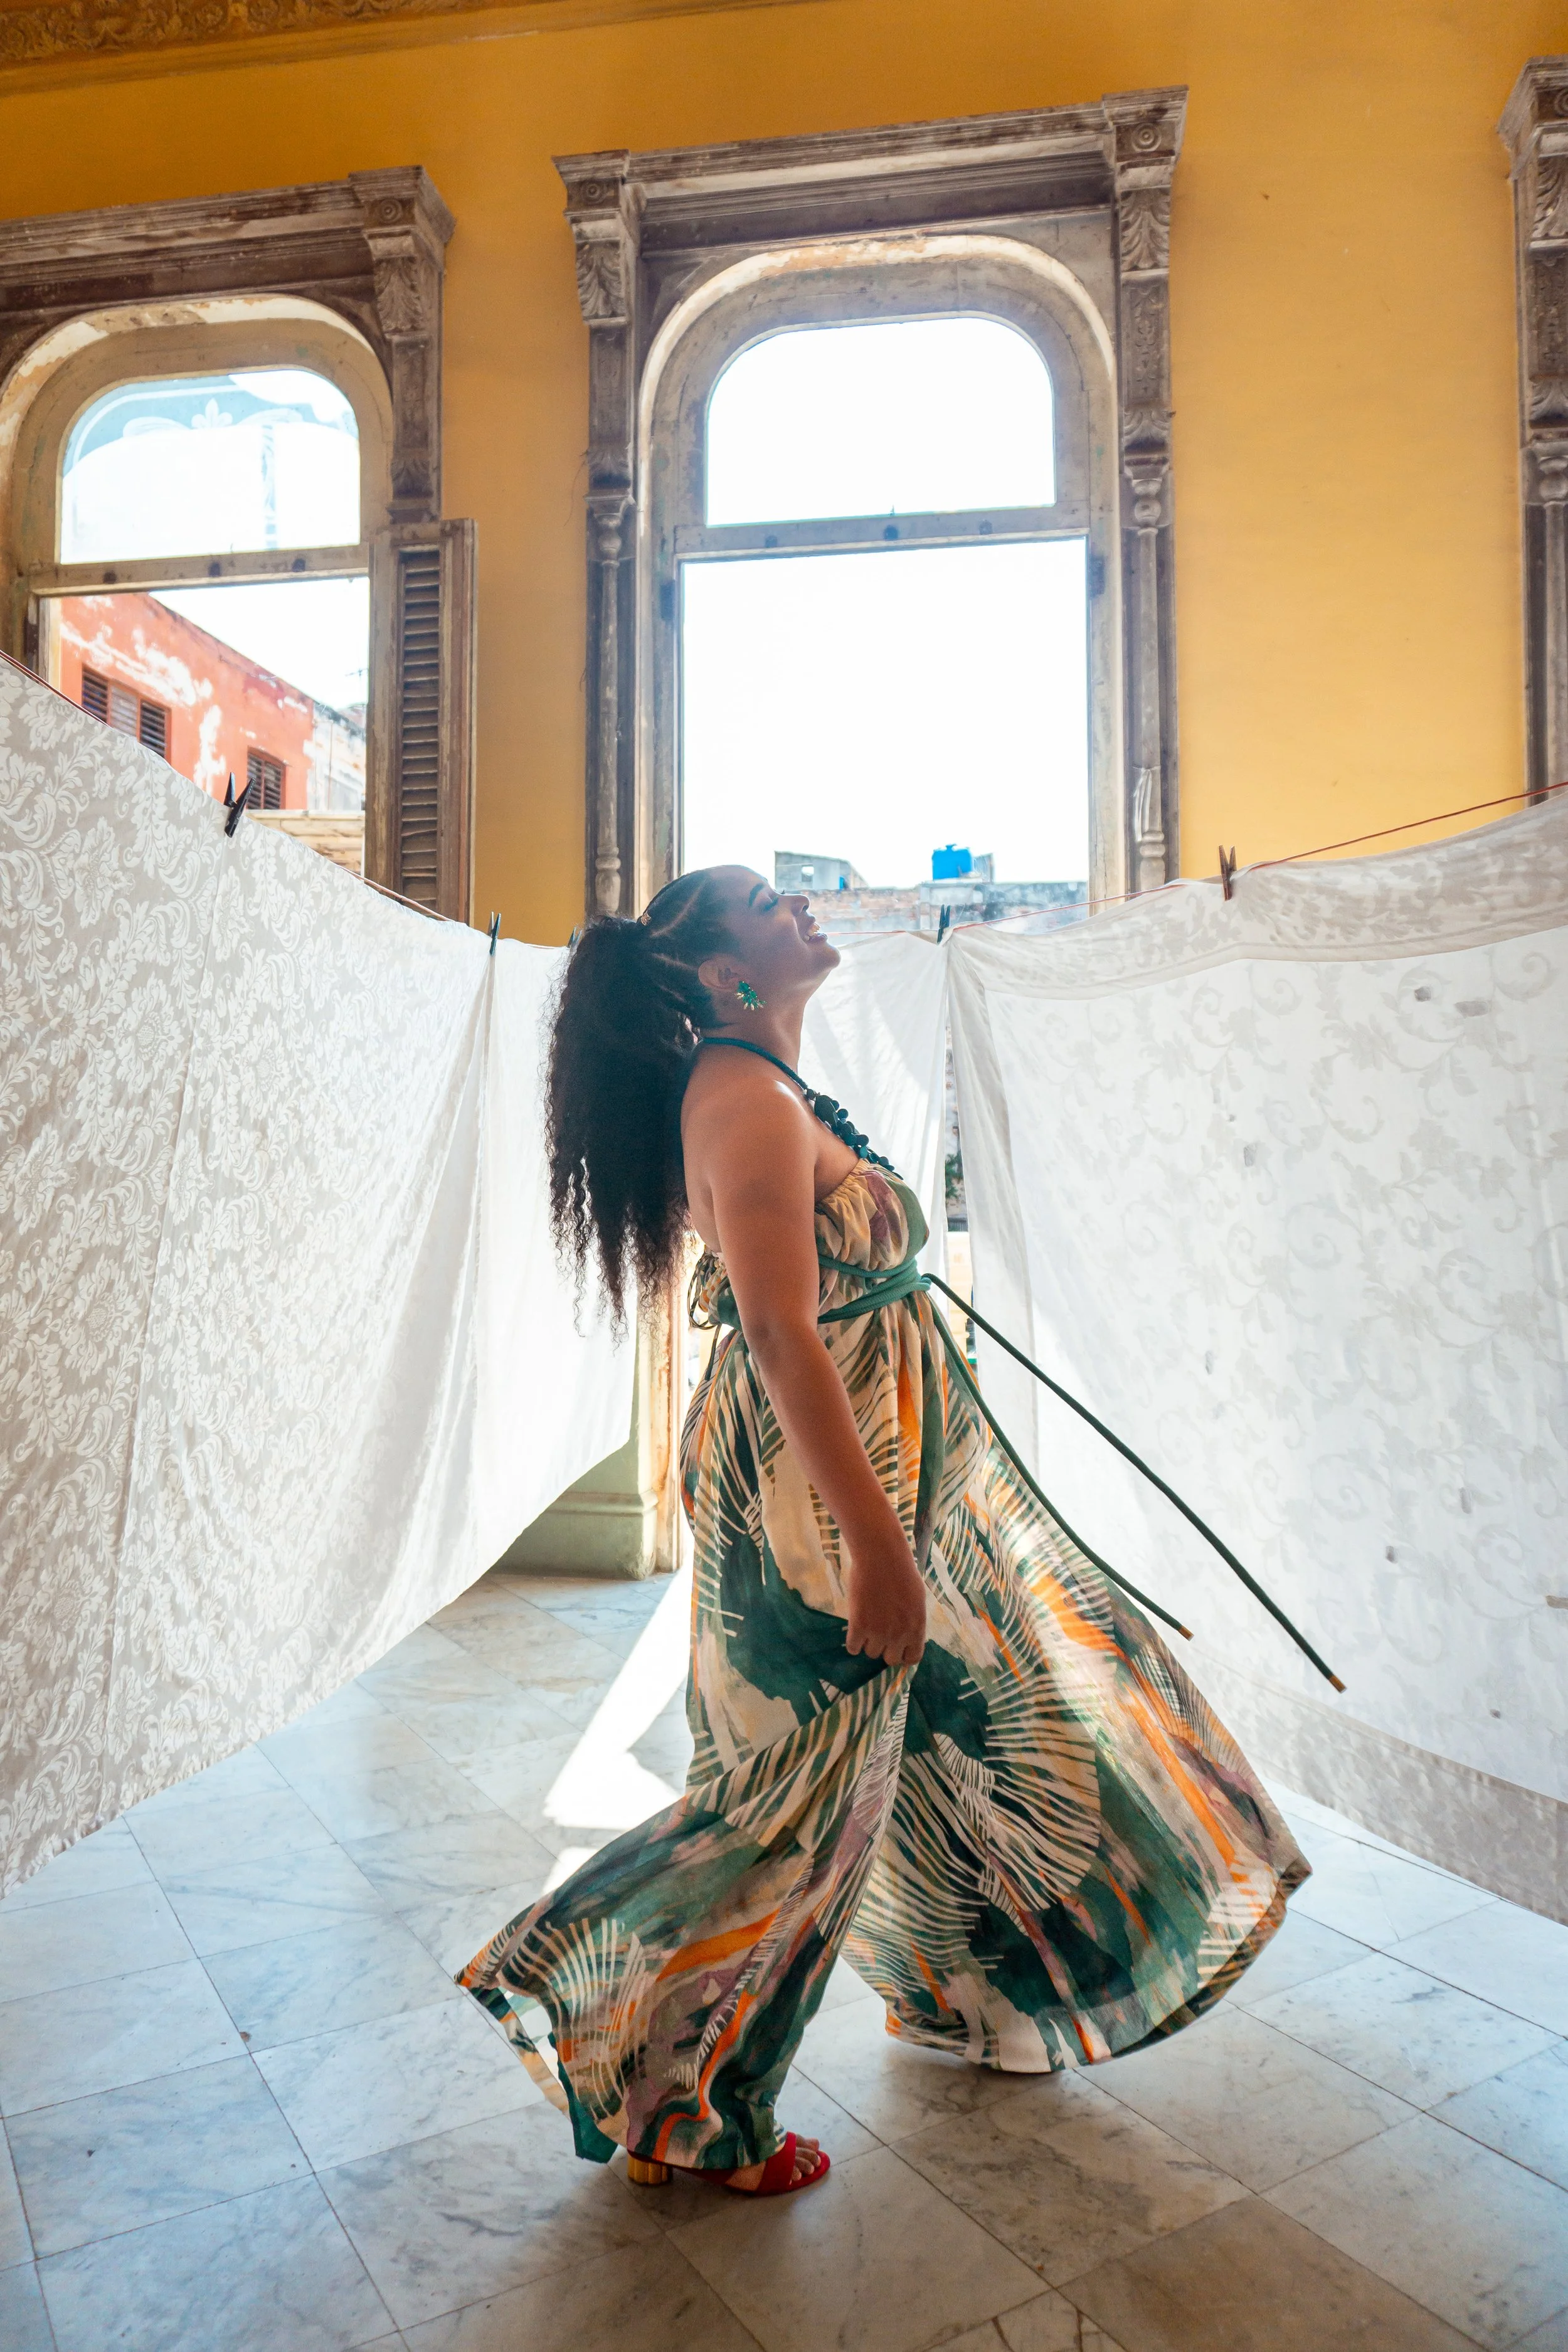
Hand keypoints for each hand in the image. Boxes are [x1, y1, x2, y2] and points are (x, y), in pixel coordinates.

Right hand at [845, 1529, 926, 1666]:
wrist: (881, 1556)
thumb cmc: (901, 1572)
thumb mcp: (917, 1600)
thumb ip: (912, 1622)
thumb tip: (906, 1636)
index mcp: (916, 1628)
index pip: (912, 1658)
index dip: (903, 1654)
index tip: (896, 1647)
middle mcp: (899, 1635)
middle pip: (889, 1659)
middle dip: (885, 1649)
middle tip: (879, 1634)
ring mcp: (878, 1632)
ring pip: (870, 1652)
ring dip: (868, 1642)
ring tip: (867, 1623)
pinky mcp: (858, 1626)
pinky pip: (853, 1647)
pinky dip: (853, 1641)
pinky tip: (855, 1627)